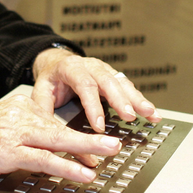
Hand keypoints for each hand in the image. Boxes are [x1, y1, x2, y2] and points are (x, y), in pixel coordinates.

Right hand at [0, 93, 121, 183]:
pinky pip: (44, 159)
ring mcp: (15, 133)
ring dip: (87, 149)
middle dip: (92, 137)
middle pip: (63, 128)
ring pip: (58, 140)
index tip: (97, 145)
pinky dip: (67, 165)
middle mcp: (21, 116)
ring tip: (109, 154)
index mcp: (20, 108)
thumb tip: (46, 149)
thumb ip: (23, 135)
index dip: (78, 136)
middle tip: (115, 144)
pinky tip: (82, 173)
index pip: (55, 122)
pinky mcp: (8, 151)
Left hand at [30, 47, 159, 133]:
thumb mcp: (41, 91)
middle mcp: (91, 66)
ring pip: (123, 83)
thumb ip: (43, 108)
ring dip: (138, 100)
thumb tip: (45, 130)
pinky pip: (129, 88)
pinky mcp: (114, 77)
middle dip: (121, 100)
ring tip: (150, 114)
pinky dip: (141, 101)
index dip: (93, 106)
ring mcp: (105, 70)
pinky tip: (152, 113)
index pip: (85, 85)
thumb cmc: (51, 79)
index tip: (99, 126)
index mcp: (71, 68)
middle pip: (108, 81)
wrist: (58, 62)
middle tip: (130, 116)